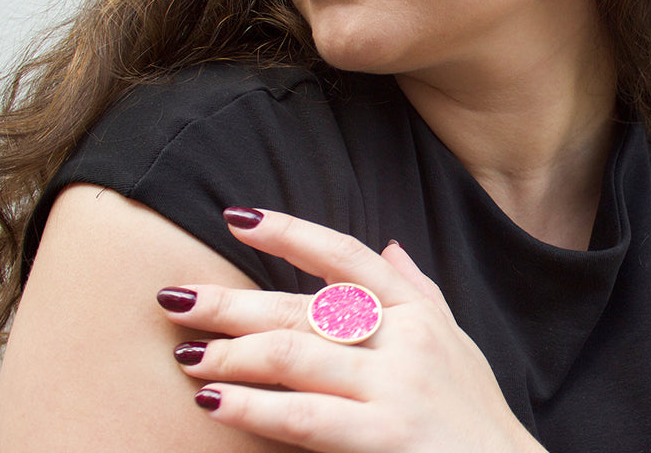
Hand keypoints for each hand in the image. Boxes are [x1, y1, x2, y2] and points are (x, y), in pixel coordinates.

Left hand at [157, 209, 545, 452]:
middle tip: (176, 296)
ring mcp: (395, 386)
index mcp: (414, 309)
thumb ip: (419, 288)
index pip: (343, 255)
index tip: (238, 218)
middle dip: (233, 302)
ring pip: (294, 354)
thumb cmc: (473, 411)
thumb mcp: (455, 340)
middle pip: (302, 307)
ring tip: (188, 354)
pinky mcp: (386, 436)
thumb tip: (389, 244)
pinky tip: (213, 401)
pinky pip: (304, 416)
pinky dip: (253, 406)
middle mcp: (404, 337)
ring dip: (232, 353)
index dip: (290, 232)